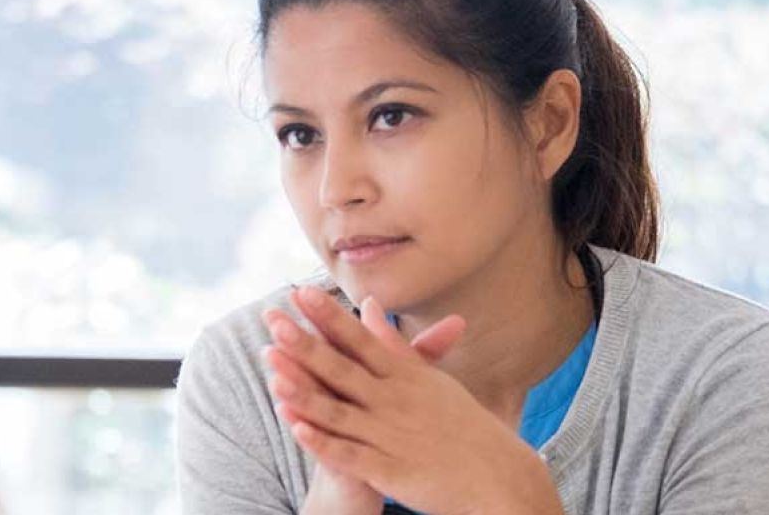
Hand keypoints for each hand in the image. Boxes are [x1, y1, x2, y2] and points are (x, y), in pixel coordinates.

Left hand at [263, 286, 563, 514]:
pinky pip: (349, 455)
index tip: (300, 292)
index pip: (360, 340)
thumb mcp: (429, 378)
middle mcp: (395, 401)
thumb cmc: (462, 424)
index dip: (328, 317)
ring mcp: (390, 436)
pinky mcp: (389, 470)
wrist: (496, 475)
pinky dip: (322, 442)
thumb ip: (393, 343)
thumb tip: (368, 305)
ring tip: (271, 372)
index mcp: (405, 376)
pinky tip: (296, 428)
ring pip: (338, 411)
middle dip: (305, 344)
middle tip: (272, 320)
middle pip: (342, 369)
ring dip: (304, 392)